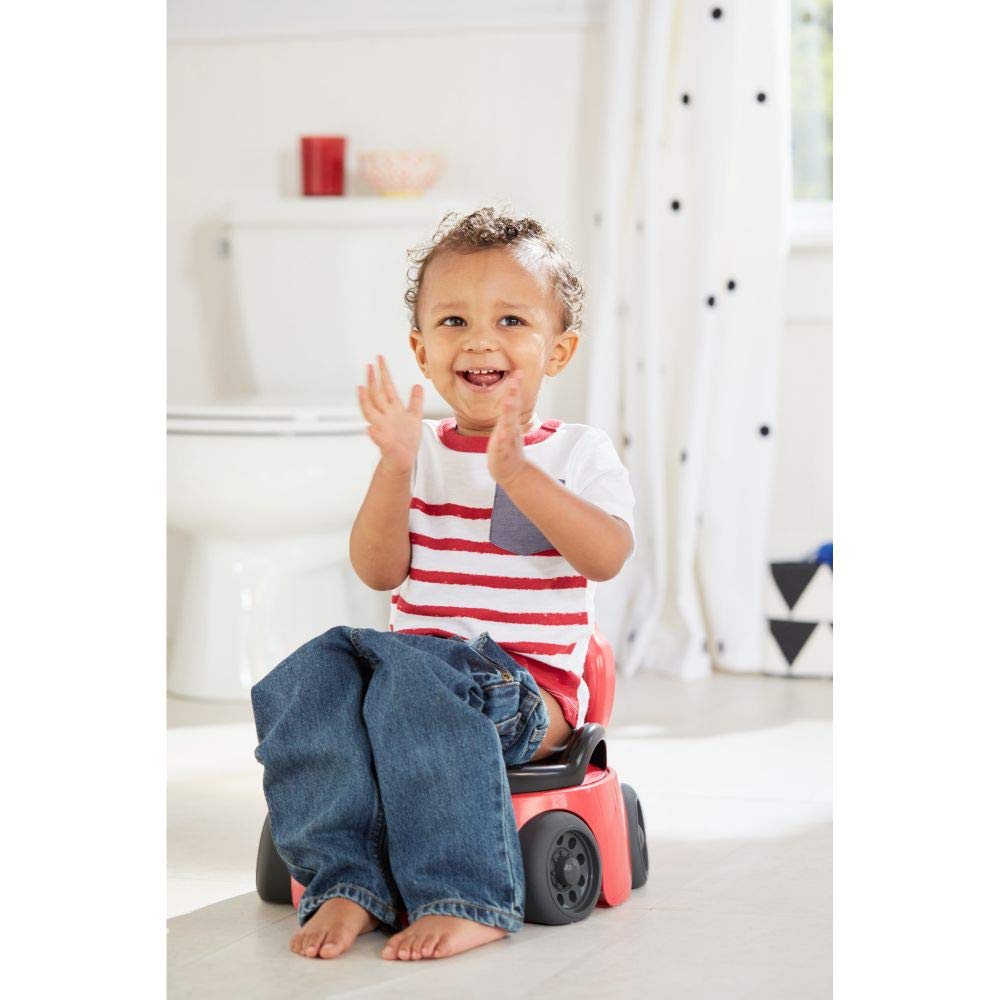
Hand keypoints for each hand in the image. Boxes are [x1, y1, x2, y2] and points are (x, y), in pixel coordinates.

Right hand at [357, 355, 423, 475]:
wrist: (403, 458)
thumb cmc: (406, 439)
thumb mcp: (414, 417)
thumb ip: (415, 401)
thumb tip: (418, 385)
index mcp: (393, 409)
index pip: (387, 387)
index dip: (384, 373)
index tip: (380, 359)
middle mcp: (386, 416)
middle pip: (377, 395)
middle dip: (373, 380)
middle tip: (369, 365)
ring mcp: (383, 428)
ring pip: (371, 412)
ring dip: (365, 401)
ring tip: (361, 389)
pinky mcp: (385, 444)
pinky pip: (378, 438)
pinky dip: (373, 434)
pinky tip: (369, 429)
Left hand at [487, 371, 530, 486]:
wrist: (512, 472)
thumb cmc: (507, 448)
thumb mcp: (507, 427)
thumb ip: (509, 412)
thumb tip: (510, 395)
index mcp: (509, 422)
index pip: (513, 401)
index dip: (515, 387)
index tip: (518, 372)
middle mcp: (510, 428)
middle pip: (512, 408)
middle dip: (514, 393)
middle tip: (516, 379)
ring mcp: (507, 440)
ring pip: (508, 425)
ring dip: (509, 413)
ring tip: (509, 401)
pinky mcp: (503, 453)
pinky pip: (504, 445)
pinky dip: (504, 440)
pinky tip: (504, 434)